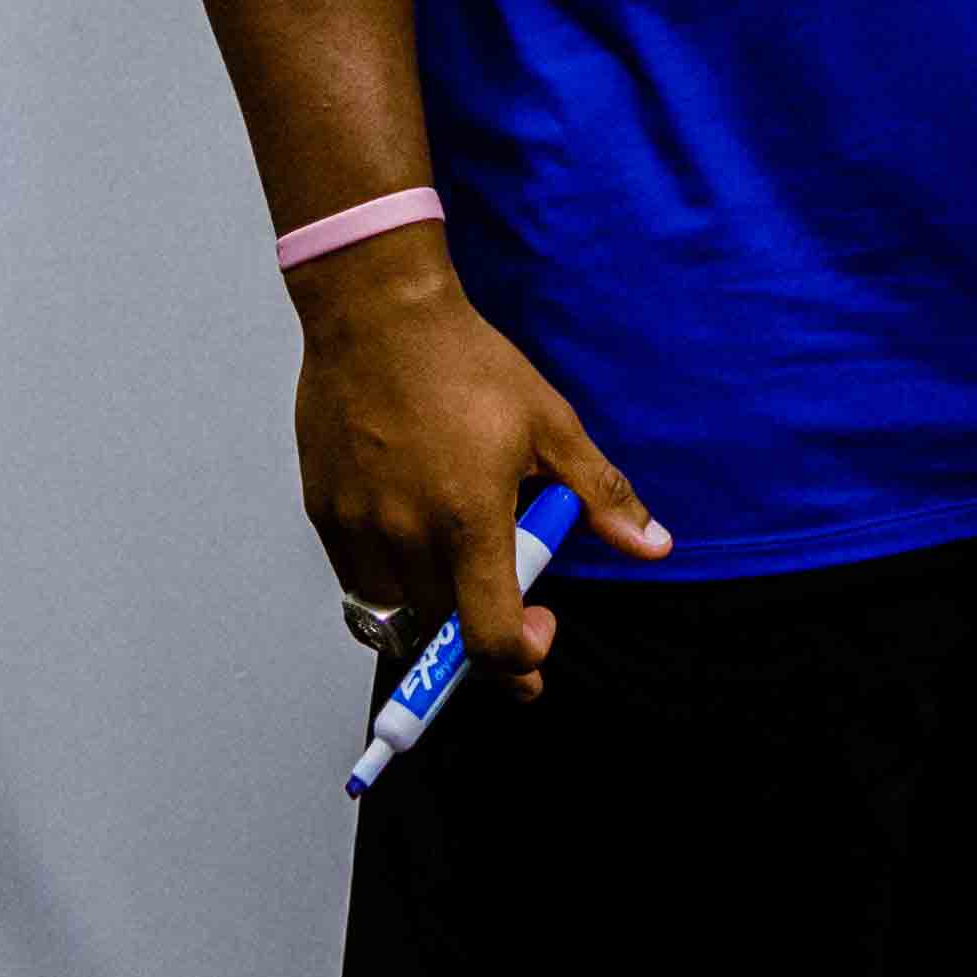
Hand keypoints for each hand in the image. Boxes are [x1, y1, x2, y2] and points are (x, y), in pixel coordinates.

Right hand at [286, 231, 665, 694]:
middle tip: (506, 581)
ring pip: (396, 611)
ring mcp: (358, 526)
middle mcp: (408, 535)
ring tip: (455, 555)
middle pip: (445, 630)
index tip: (539, 639)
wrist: (377, 313)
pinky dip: (387, 576)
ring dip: (432, 604)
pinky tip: (411, 533)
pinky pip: (355, 578)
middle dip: (481, 624)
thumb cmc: (464, 362)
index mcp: (470, 520)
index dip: (520, 663)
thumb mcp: (550, 425)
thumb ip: (599, 496)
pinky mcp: (323, 511)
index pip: (491, 639)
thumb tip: (653, 545)